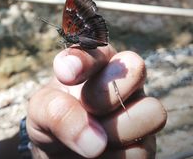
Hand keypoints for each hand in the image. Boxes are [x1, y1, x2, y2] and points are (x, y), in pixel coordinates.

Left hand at [26, 45, 166, 158]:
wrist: (57, 155)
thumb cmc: (51, 122)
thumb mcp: (41, 111)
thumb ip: (56, 110)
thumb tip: (96, 141)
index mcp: (95, 64)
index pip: (97, 46)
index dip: (84, 58)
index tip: (66, 74)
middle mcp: (122, 83)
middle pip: (136, 67)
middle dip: (106, 89)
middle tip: (87, 106)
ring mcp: (138, 113)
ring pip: (152, 111)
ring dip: (114, 130)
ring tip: (91, 139)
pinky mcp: (145, 145)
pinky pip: (141, 151)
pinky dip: (112, 157)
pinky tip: (98, 155)